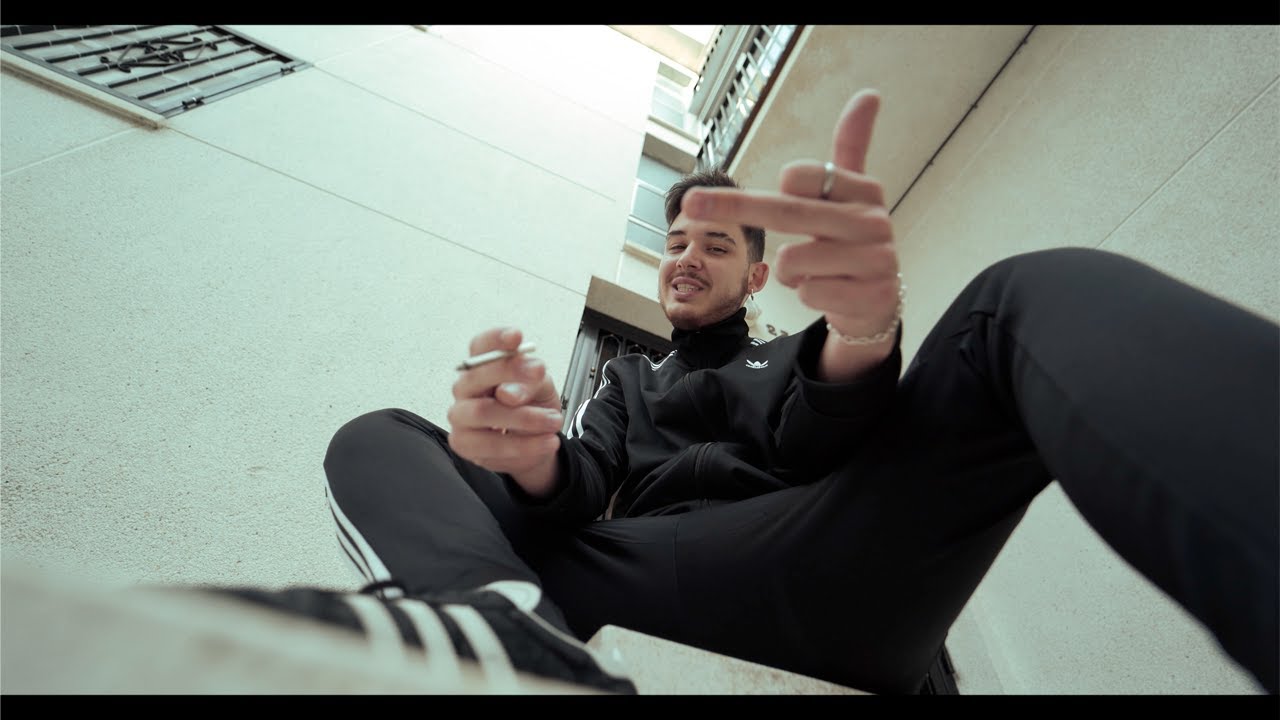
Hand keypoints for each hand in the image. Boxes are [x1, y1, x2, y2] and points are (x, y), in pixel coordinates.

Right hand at [447, 327, 563, 493]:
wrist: (535, 442)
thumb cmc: (531, 406)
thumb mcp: (541, 386)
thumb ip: (530, 382)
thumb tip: (508, 394)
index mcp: (482, 367)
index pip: (480, 346)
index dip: (495, 339)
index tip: (516, 336)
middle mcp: (465, 389)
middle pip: (475, 377)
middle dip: (509, 373)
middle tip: (539, 375)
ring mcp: (461, 417)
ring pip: (483, 412)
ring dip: (524, 417)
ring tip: (553, 420)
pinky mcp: (464, 444)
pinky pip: (491, 445)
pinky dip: (524, 445)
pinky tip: (545, 441)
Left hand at [680, 89, 900, 381]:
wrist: (878, 299)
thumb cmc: (850, 240)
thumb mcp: (850, 194)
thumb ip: (851, 147)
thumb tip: (869, 94)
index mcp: (865, 191)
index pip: (803, 177)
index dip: (786, 181)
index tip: (785, 183)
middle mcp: (872, 222)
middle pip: (787, 211)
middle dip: (733, 206)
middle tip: (692, 203)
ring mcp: (874, 261)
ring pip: (793, 260)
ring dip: (791, 272)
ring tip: (818, 271)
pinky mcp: (870, 297)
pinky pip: (808, 293)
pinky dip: (807, 295)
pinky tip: (830, 291)